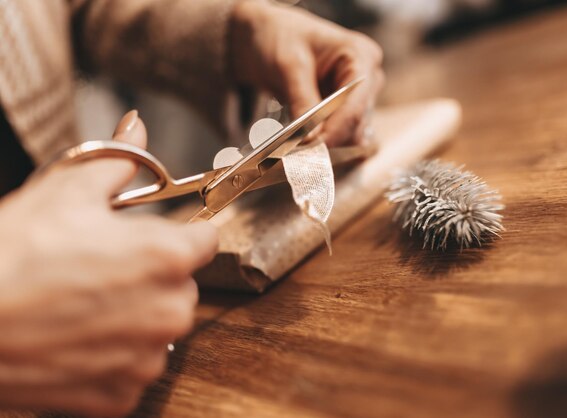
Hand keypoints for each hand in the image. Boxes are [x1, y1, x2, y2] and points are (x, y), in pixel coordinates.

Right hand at [0, 111, 217, 416]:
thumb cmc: (9, 256)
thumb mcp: (63, 192)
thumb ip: (117, 161)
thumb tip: (137, 129)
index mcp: (167, 256)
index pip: (206, 239)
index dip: (181, 233)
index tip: (157, 236)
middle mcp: (170, 311)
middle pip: (182, 285)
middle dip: (153, 275)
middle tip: (102, 268)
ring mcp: (147, 359)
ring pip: (159, 328)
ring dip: (134, 317)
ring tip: (81, 304)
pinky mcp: (121, 397)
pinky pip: (132, 369)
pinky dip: (112, 357)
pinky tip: (74, 339)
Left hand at [230, 1, 384, 145]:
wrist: (261, 36)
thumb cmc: (277, 37)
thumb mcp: (288, 65)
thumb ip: (302, 100)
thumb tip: (312, 138)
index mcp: (360, 55)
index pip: (357, 103)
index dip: (337, 129)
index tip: (313, 148)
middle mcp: (366, 76)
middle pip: (357, 121)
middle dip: (330, 136)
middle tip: (299, 148)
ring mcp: (356, 95)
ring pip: (350, 133)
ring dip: (325, 140)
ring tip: (297, 142)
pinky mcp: (342, 110)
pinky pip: (339, 133)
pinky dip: (321, 139)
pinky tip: (302, 139)